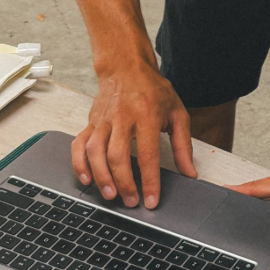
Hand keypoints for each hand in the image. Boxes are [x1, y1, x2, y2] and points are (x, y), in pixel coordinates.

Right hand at [72, 61, 196, 207]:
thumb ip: (183, 145)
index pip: (147, 154)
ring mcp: (103, 120)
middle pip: (118, 156)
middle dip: (124, 183)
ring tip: (111, 195)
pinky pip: (79, 145)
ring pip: (96, 152)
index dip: (149, 180)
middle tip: (131, 201)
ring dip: (102, 177)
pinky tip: (87, 179)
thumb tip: (190, 173)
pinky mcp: (90, 122)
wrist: (126, 67)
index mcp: (147, 115)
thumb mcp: (177, 113)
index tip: (151, 200)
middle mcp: (123, 117)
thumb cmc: (153, 90)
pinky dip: (79, 164)